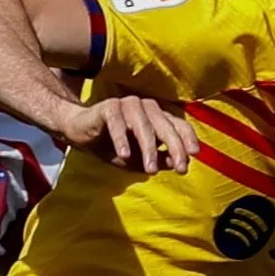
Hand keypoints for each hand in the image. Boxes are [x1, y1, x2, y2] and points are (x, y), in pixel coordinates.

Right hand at [57, 95, 198, 173]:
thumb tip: (178, 163)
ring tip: (150, 170)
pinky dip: (121, 139)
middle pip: (166, 126)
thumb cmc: (112, 146)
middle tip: (181, 168)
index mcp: (157, 117)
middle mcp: (147, 107)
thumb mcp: (138, 159)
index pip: (179, 125)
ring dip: (148, 149)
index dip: (188, 140)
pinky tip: (124, 154)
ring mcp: (128, 105)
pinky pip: (117, 123)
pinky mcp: (109, 106)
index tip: (194, 156)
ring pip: (144, 126)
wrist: (80, 134)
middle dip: (175, 148)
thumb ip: (159, 160)